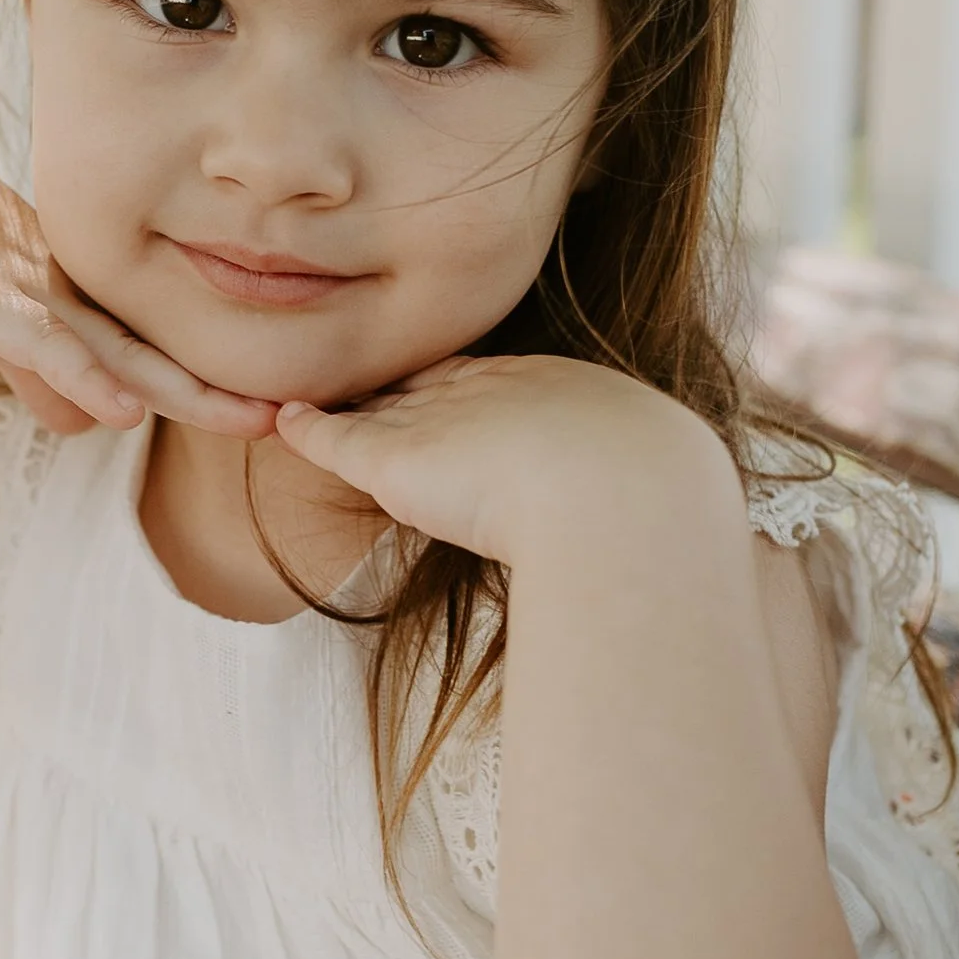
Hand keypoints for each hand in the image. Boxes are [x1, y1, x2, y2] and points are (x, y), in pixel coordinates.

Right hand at [0, 121, 272, 439]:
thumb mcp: (0, 326)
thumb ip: (42, 375)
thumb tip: (88, 426)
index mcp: (80, 304)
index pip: (156, 355)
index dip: (212, 385)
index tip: (276, 415)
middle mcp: (69, 298)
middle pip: (158, 356)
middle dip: (223, 394)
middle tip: (292, 419)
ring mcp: (28, 297)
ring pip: (116, 354)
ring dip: (181, 390)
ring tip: (246, 418)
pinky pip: (41, 345)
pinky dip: (82, 378)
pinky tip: (122, 406)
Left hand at [272, 353, 727, 560]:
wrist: (624, 499)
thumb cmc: (655, 509)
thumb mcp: (660, 494)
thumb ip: (642, 512)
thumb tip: (679, 578)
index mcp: (562, 391)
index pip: (497, 387)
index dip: (466, 394)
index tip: (449, 397)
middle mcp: (495, 390)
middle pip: (433, 381)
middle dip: (406, 385)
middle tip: (377, 386)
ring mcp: (442, 421)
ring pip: (382, 405)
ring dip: (351, 405)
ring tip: (319, 395)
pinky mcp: (394, 459)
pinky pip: (333, 435)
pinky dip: (304, 429)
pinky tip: (280, 419)